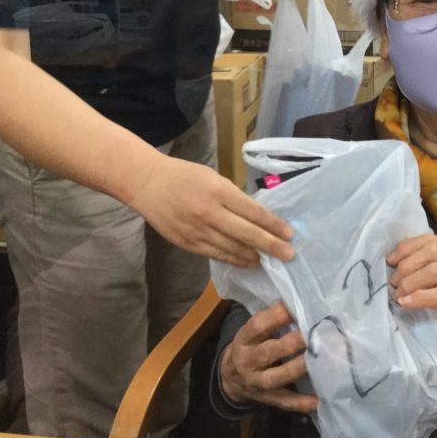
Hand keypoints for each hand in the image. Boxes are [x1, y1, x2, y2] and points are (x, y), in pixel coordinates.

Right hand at [126, 153, 293, 266]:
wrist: (147, 183)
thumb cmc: (185, 176)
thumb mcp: (214, 178)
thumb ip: (234, 197)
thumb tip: (257, 217)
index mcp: (219, 191)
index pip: (253, 212)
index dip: (273, 225)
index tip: (289, 234)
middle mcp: (209, 213)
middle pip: (247, 234)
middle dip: (271, 246)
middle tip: (289, 255)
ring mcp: (197, 231)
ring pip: (232, 249)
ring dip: (253, 256)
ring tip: (269, 261)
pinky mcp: (187, 243)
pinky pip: (216, 255)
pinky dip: (233, 260)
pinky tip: (246, 261)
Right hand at [220, 302, 318, 412]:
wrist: (230, 380)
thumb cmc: (250, 347)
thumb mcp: (252, 333)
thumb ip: (271, 322)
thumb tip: (302, 304)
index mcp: (244, 339)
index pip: (257, 326)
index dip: (276, 316)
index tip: (296, 307)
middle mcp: (248, 361)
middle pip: (269, 352)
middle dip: (292, 343)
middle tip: (312, 334)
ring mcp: (258, 383)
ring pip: (278, 377)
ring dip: (297, 368)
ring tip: (318, 360)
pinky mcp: (269, 399)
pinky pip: (286, 402)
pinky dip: (301, 403)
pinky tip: (318, 401)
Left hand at [388, 233, 436, 376]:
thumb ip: (432, 273)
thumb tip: (397, 268)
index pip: (432, 240)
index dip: (407, 247)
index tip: (390, 260)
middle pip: (433, 252)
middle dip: (407, 264)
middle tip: (393, 281)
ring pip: (436, 271)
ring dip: (411, 281)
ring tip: (397, 294)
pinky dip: (420, 298)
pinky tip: (406, 303)